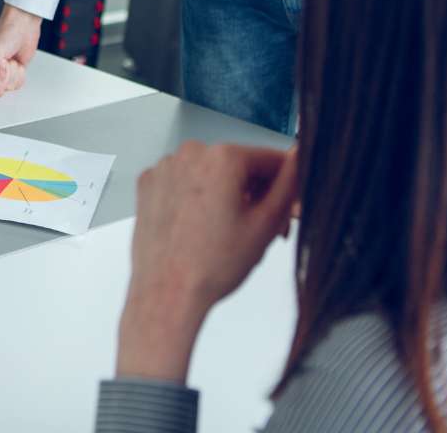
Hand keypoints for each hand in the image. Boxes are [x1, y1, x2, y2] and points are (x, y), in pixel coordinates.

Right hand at [0, 4, 41, 94]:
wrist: (22, 28)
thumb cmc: (4, 36)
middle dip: (4, 75)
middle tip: (2, 59)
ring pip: (7, 89)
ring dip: (12, 73)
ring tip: (8, 59)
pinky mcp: (8, 77)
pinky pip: (16, 86)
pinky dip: (19, 74)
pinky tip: (14, 62)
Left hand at [115, 143, 298, 381]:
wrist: (167, 292)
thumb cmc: (212, 265)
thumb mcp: (266, 224)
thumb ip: (288, 184)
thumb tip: (298, 156)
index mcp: (222, 158)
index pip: (270, 159)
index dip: (286, 186)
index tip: (289, 207)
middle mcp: (190, 153)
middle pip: (239, 166)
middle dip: (256, 194)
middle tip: (265, 229)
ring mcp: (165, 167)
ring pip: (211, 174)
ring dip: (227, 196)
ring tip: (231, 233)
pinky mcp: (149, 183)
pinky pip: (184, 182)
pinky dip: (196, 198)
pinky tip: (201, 227)